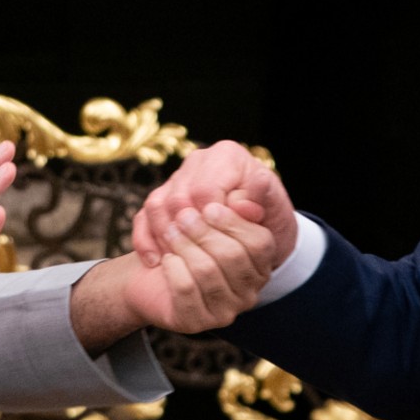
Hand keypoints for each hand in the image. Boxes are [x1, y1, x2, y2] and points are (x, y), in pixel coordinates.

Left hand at [68, 199, 274, 354]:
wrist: (153, 270)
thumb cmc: (189, 239)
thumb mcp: (213, 218)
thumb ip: (232, 207)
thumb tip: (242, 200)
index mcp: (260, 266)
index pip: (259, 243)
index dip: (233, 222)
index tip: (209, 206)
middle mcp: (249, 293)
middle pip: (232, 256)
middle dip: (203, 231)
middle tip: (182, 216)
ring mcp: (224, 312)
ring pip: (207, 271)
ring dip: (184, 246)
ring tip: (171, 232)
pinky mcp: (196, 322)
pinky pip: (186, 289)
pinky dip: (173, 268)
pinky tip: (166, 258)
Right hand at [135, 140, 295, 269]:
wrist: (260, 228)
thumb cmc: (269, 218)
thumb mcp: (275, 211)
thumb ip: (262, 202)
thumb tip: (241, 204)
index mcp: (228, 155)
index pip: (205, 189)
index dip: (208, 222)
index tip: (219, 246)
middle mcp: (199, 160)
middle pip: (177, 197)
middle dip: (185, 232)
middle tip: (195, 261)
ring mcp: (178, 177)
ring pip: (156, 205)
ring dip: (163, 237)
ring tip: (176, 263)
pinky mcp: (162, 195)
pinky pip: (144, 215)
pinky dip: (146, 239)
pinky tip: (155, 261)